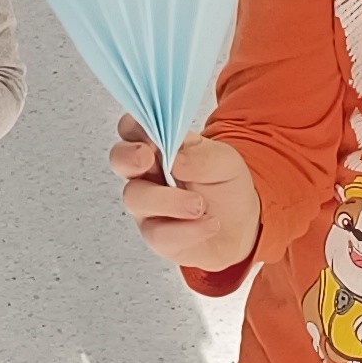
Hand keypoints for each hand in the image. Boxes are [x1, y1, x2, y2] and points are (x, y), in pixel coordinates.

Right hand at [111, 115, 260, 271]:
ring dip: (168, 200)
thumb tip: (176, 158)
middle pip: (120, 159)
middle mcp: (146, 174)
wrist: (241, 225)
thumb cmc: (223, 185)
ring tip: (199, 204)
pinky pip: (159, 233)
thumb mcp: (223, 161)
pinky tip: (209, 224)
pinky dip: (187, 229)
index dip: (135, 127)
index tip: (151, 134)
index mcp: (159, 147)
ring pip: (136, 198)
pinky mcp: (157, 235)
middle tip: (147, 158)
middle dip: (129, 156)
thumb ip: (200, 155)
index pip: (133, 128)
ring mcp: (147, 205)